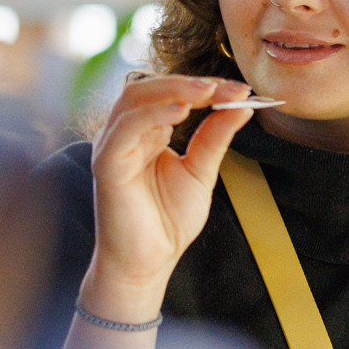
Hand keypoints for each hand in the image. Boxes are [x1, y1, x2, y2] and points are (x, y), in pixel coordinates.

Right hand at [82, 74, 253, 321]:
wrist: (146, 265)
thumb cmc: (167, 222)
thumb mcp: (201, 172)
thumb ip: (215, 137)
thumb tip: (243, 105)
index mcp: (147, 132)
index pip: (172, 95)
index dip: (206, 87)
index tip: (242, 90)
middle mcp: (125, 133)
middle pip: (151, 88)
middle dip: (190, 83)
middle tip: (228, 87)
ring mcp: (112, 146)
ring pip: (135, 99)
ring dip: (173, 90)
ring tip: (208, 92)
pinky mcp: (106, 164)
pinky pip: (125, 128)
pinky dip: (152, 114)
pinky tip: (182, 112)